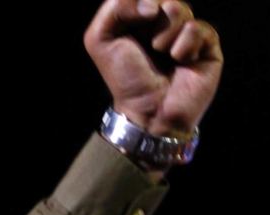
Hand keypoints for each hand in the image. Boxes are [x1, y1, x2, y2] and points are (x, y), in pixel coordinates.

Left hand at [84, 0, 222, 137]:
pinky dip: (186, 43)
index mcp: (137, 19)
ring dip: (167, 31)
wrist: (148, 110)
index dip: (141, 1)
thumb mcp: (101, 39)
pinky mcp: (207, 46)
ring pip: (181, 8)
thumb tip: (151, 4)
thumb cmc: (124, 78)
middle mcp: (161, 24)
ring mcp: (185, 34)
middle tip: (150, 40)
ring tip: (162, 52)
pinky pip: (200, 28)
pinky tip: (181, 60)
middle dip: (155, 13)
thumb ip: (115, 7)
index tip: (141, 15)